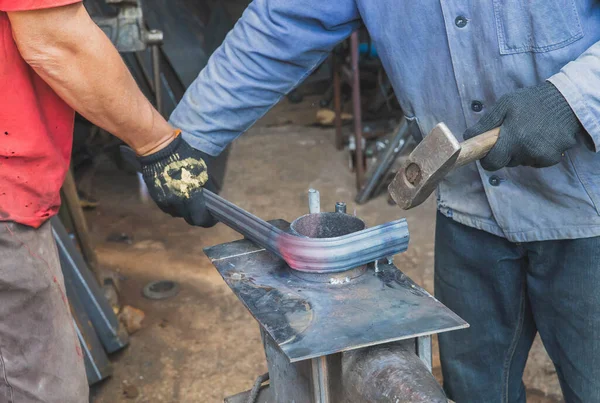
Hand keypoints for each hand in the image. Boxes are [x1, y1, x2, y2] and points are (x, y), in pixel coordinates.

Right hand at [137, 135, 217, 227]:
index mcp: (190, 194)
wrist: (158, 149)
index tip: (213, 218)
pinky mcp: (156, 198)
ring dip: (185, 211)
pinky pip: (168, 208)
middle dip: (198, 216)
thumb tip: (210, 199)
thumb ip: (205, 188)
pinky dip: (175, 206)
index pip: (201, 218)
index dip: (209, 220)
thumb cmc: (183, 156)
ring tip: (190, 201)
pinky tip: (178, 197)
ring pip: (178, 214)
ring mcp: (165, 200)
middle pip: (190, 218)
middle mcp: (177, 201)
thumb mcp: (201, 171)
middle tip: (203, 211)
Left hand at [463, 82, 587, 170]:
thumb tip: (468, 137)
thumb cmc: (531, 101)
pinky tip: (540, 138)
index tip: (489, 151)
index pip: (492, 163)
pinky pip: (535, 162)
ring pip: (521, 162)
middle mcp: (527, 151)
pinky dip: (535, 153)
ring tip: (528, 132)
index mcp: (513, 138)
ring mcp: (541, 156)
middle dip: (505, 153)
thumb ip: (485, 123)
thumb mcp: (505, 105)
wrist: (566, 100)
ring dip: (521, 152)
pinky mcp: (553, 159)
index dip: (488, 159)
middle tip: (512, 134)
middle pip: (506, 163)